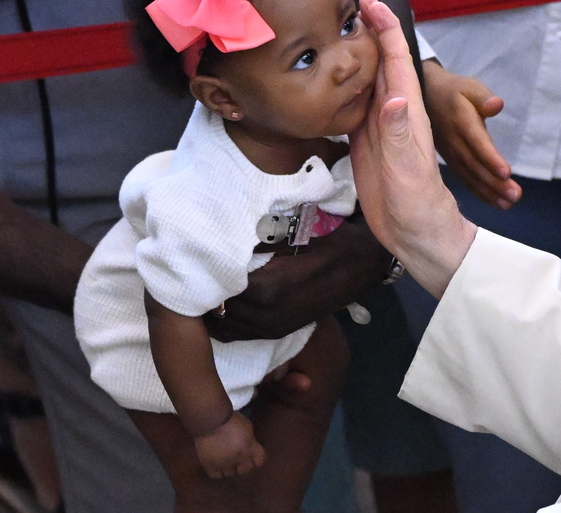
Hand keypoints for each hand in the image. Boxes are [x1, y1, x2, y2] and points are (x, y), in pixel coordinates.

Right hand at [193, 412, 265, 478]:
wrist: (211, 419)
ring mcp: (224, 463)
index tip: (252, 456)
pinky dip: (217, 471)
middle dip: (243, 465)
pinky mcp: (210, 465)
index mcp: (250, 447)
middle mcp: (239, 458)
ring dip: (229, 468)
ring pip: (230, 474)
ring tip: (225, 460)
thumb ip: (250, 440)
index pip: (260, 461)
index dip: (257, 460)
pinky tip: (216, 464)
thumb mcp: (247, 427)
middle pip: (245, 470)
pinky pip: (216, 476)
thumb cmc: (231, 419)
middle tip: (238, 459)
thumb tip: (249, 447)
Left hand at [206, 214, 391, 341]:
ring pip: (223, 326)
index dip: (198, 274)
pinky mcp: (279, 331)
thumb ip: (253, 239)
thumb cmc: (328, 239)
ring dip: (213, 308)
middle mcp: (265, 316)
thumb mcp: (289, 231)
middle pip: (214, 311)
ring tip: (206, 284)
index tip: (191, 257)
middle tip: (192, 270)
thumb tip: (217, 233)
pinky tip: (225, 300)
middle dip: (202, 293)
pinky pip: (238, 333)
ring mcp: (272, 328)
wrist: (363, 262)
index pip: (212, 290)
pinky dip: (226, 320)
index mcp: (265, 290)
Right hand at [350, 0, 477, 297]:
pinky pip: (354, 107)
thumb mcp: (407, 170)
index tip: (370, 2)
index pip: (398, 61)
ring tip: (338, 30)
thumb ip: (398, 135)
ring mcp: (379, 128)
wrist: (416, 233)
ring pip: (367, 81)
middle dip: (369, 31)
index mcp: (407, 114)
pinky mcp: (365, 143)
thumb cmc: (418, 204)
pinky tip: (333, 80)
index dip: (386, 29)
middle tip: (352, 2)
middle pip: (381, 63)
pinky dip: (344, 87)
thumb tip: (392, 98)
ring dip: (356, 55)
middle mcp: (394, 114)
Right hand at [422, 59, 521, 208]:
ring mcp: (451, 154)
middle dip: (495, 182)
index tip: (506, 173)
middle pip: (475, 165)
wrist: (425, 98)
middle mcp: (455, 142)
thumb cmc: (454, 91)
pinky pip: (465, 179)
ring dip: (489, 192)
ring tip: (508, 205)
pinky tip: (495, 202)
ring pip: (470, 176)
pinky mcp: (450, 162)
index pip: (477, 142)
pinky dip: (480, 192)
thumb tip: (497, 105)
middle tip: (515, 196)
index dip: (490, 158)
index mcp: (461, 122)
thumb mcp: (469, 86)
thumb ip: (483, 97)